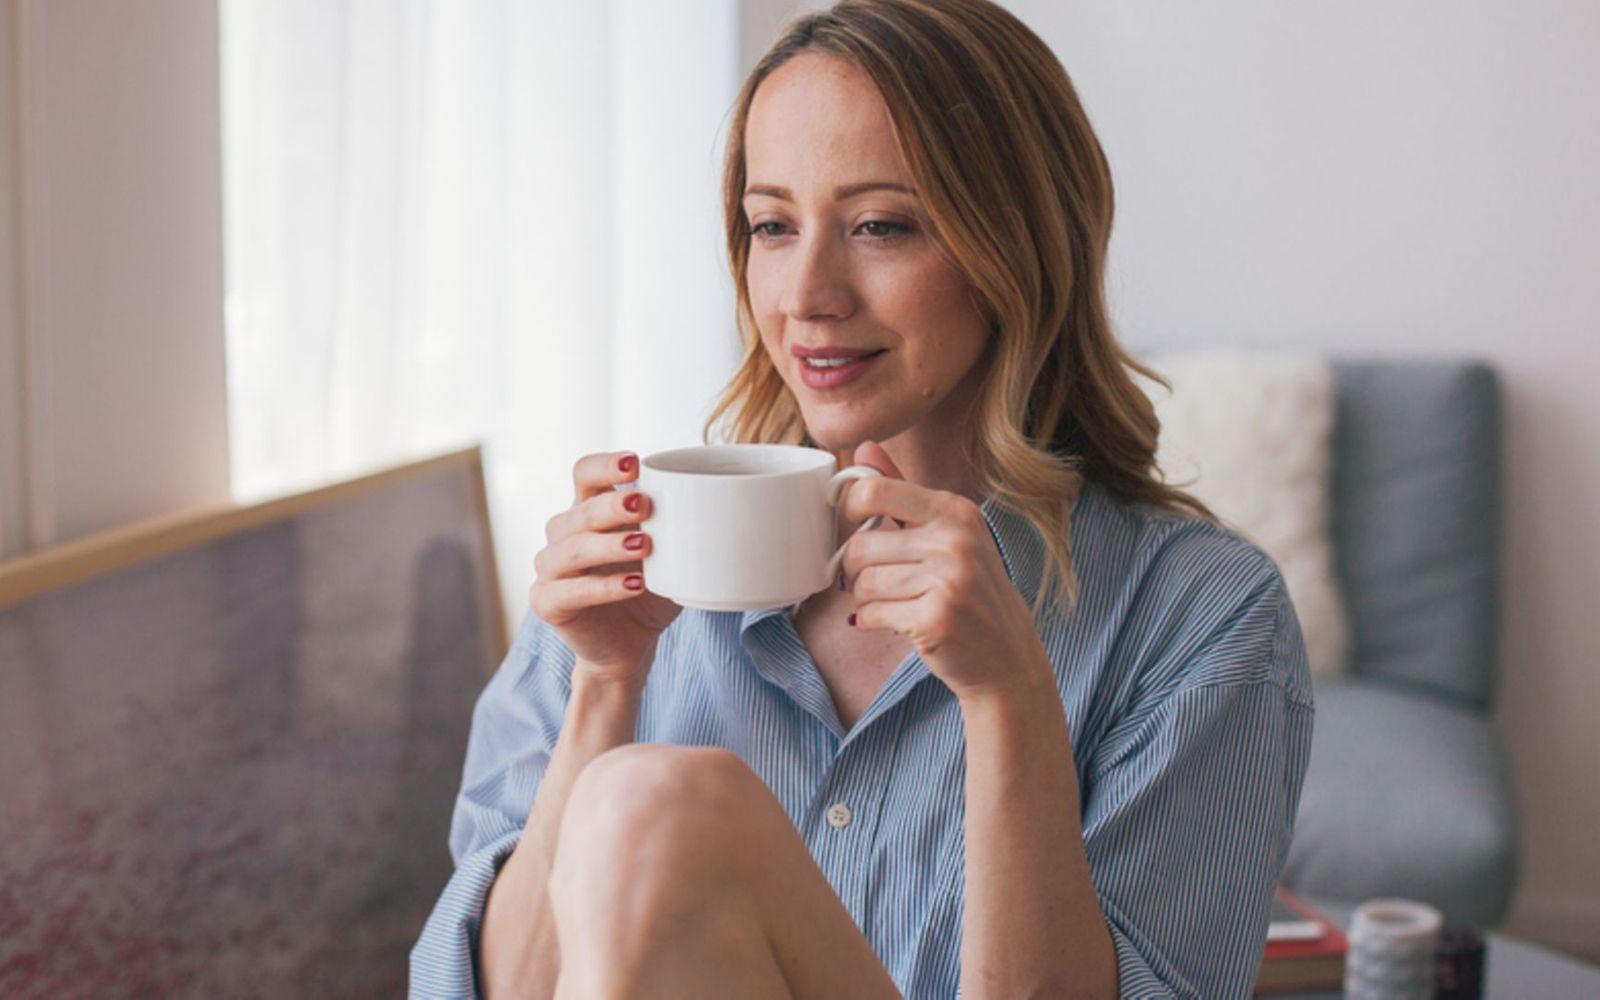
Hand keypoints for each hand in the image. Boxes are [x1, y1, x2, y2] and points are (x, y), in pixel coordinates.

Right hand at [529, 450, 681, 687]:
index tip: (635, 465)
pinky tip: (634, 585)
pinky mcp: (546, 602)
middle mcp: (563, 534)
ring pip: (571, 549)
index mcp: (589, 510)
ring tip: (645, 546)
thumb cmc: (651, 591)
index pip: (584, 473)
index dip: (605, 465)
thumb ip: (681, 528)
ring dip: (609, 545)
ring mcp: (550, 568)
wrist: (631, 645)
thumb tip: (723, 500)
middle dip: (612, 506)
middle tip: (645, 506)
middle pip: (579, 510)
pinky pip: (569, 591)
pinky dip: (603, 587)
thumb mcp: (670, 555)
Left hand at [837, 441, 1052, 700]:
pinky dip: (872, 621)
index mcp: (955, 511)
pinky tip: (894, 621)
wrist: (1007, 655)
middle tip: (872, 580)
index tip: (852, 527)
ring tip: (888, 602)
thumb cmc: (970, 591)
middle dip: (855, 568)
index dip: (848, 509)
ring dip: (864, 598)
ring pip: (863, 582)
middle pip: (861, 544)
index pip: (874, 491)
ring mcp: (948, 580)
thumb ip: (902, 491)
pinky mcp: (935, 619)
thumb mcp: (948, 533)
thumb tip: (864, 447)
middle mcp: (955, 540)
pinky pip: (871, 613)